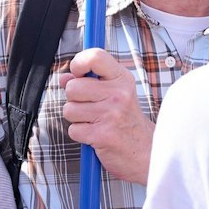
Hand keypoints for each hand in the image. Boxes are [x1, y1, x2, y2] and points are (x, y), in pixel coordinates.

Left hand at [61, 47, 153, 183]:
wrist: (145, 152)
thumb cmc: (127, 121)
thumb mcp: (116, 93)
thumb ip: (89, 81)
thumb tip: (64, 78)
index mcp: (122, 79)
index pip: (95, 56)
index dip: (78, 63)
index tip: (77, 72)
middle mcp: (118, 94)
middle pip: (73, 87)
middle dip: (74, 99)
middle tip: (90, 106)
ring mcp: (111, 114)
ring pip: (69, 109)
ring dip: (76, 118)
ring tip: (94, 121)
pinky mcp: (102, 135)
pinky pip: (73, 129)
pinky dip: (80, 134)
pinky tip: (95, 134)